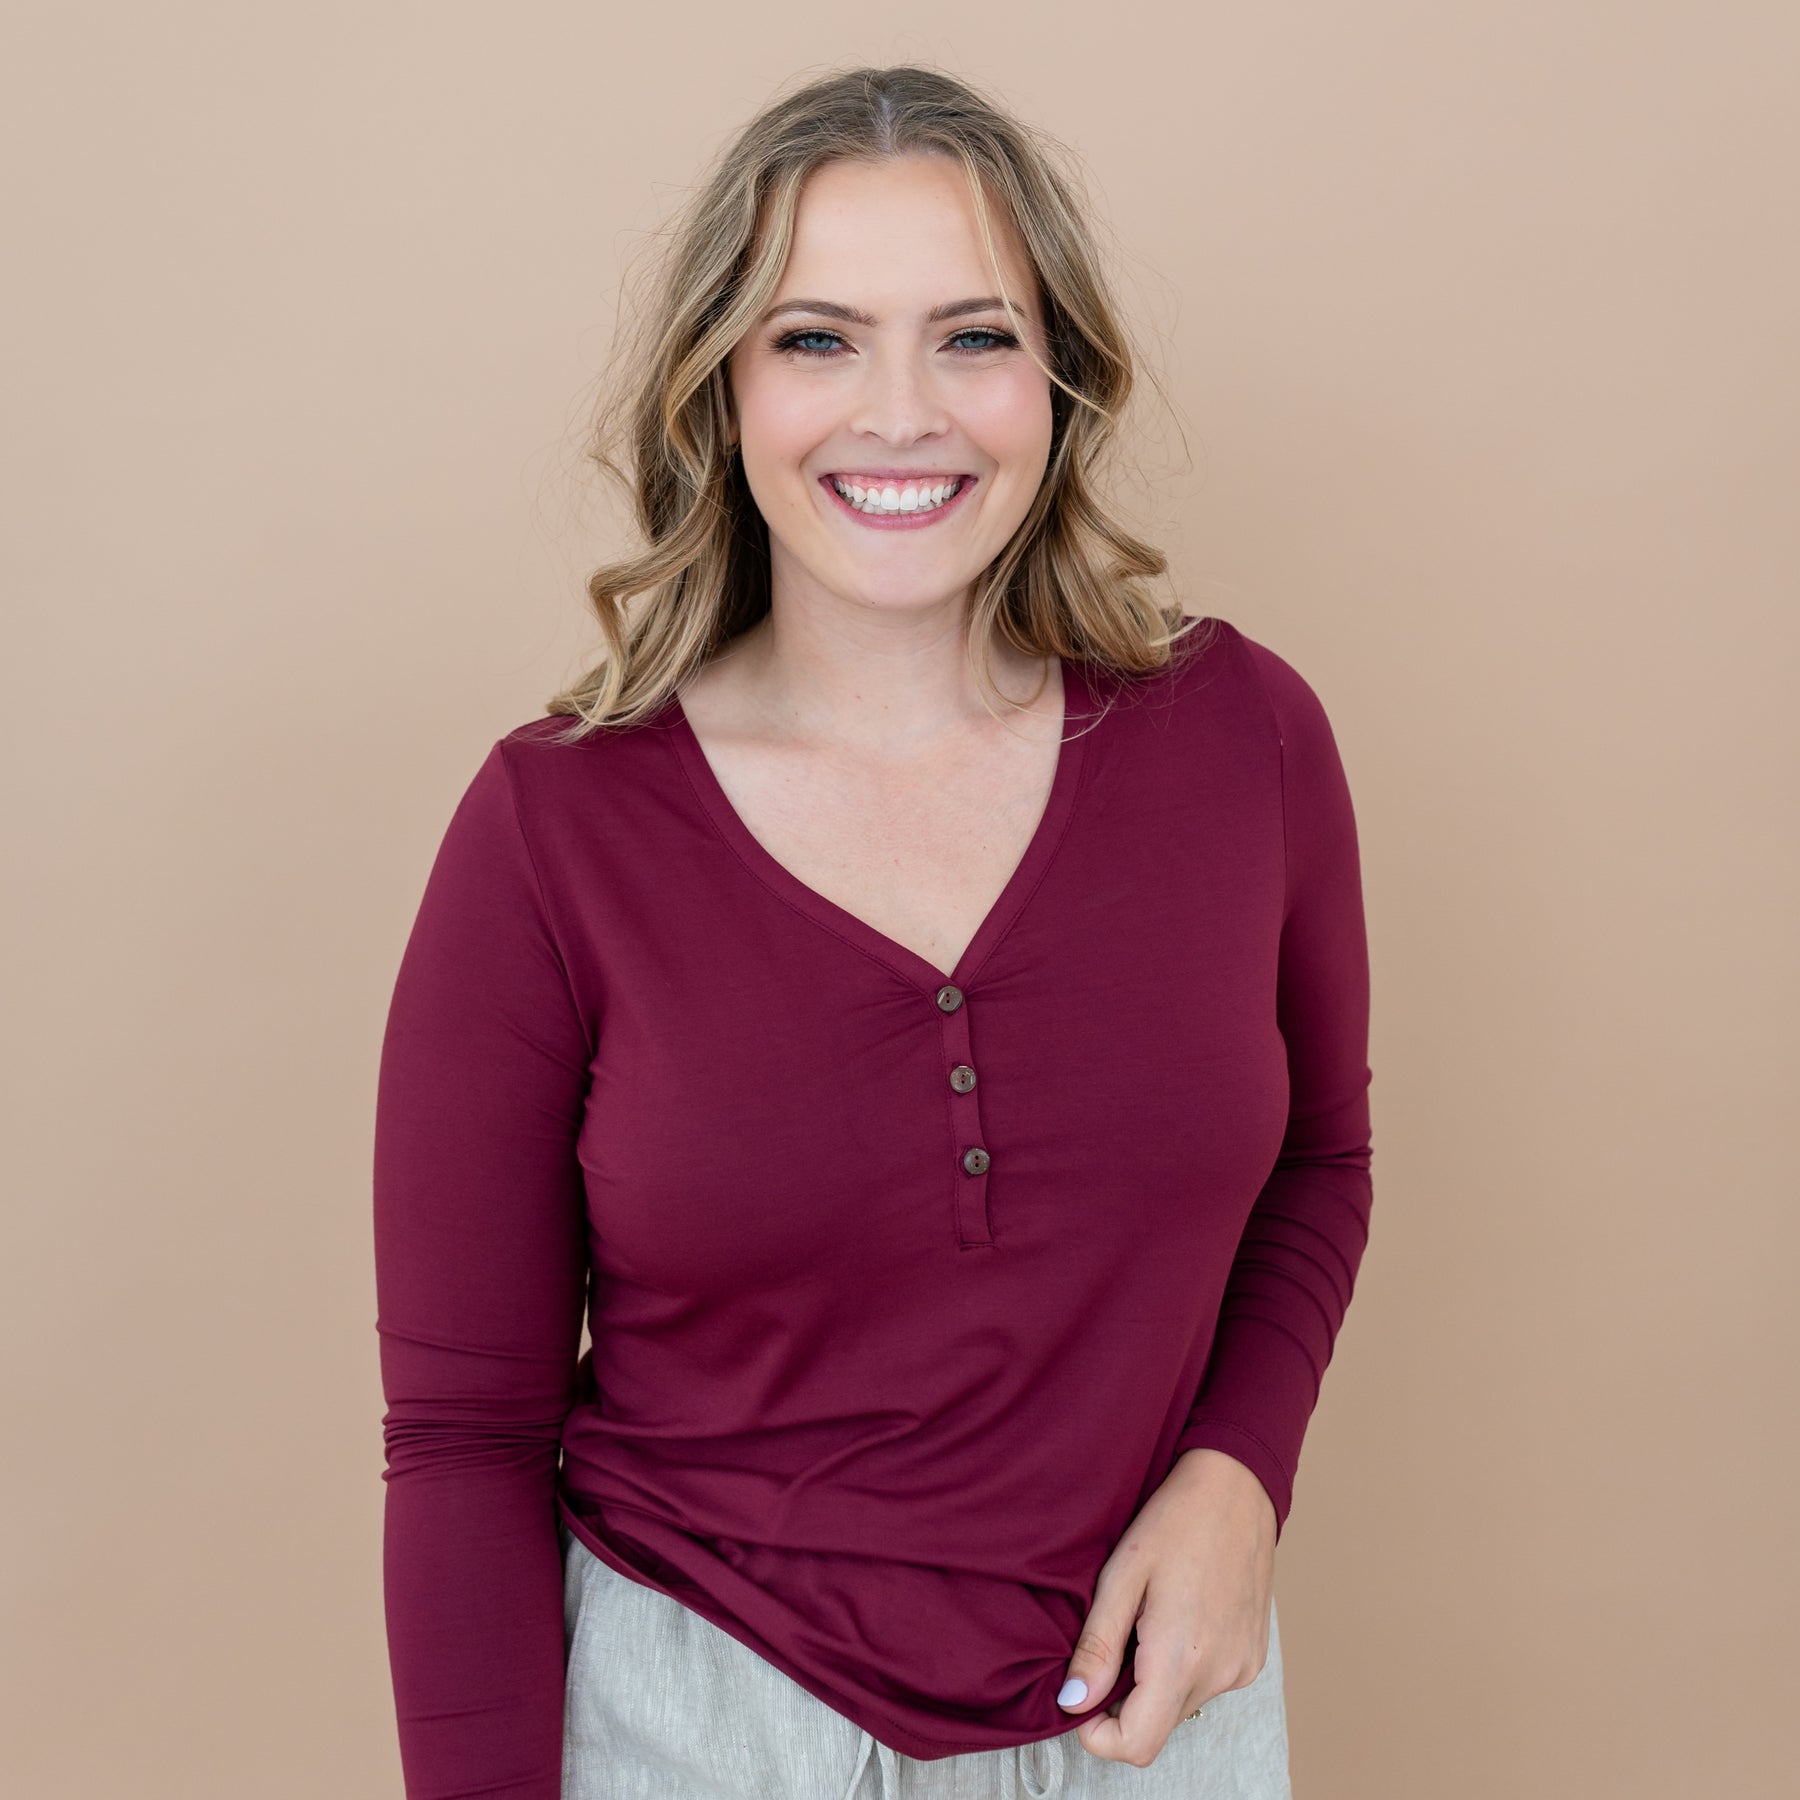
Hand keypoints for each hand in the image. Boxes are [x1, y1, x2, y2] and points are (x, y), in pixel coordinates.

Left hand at [1057, 1447, 1277, 1766]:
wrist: (1236, 1487)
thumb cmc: (1174, 1521)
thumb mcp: (1121, 1575)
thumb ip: (1097, 1646)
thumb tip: (1072, 1704)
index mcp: (1181, 1658)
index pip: (1137, 1746)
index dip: (1099, 1735)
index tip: (1082, 1697)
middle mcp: (1220, 1674)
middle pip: (1157, 1726)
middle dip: (1123, 1701)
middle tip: (1114, 1638)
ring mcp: (1242, 1668)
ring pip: (1181, 1705)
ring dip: (1155, 1681)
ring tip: (1148, 1618)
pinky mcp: (1253, 1658)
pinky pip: (1207, 1683)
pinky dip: (1183, 1666)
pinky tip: (1179, 1615)